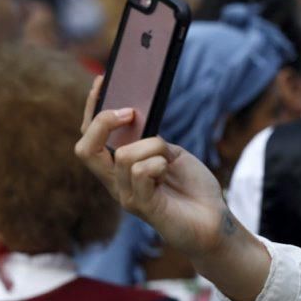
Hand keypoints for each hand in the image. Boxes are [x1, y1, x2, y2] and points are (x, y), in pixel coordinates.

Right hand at [76, 77, 229, 257]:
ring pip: (124, 156)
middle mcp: (115, 182)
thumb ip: (152, 140)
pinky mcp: (140, 206)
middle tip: (129, 112)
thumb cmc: (194, 188)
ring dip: (153, 148)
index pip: (91, 136)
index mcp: (119, 167)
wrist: (214, 221)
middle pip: (85, 148)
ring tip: (169, 161)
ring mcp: (125, 195)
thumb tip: (137, 120)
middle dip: (103, 122)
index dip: (92, 108)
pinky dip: (159, 164)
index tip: (102, 79)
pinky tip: (169, 172)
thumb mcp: (172, 154)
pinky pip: (140, 171)